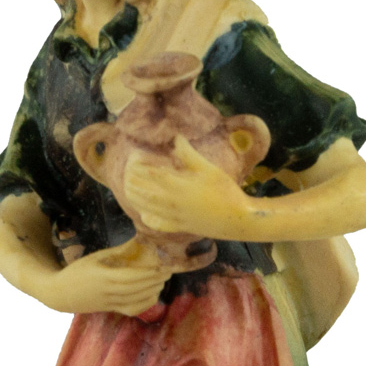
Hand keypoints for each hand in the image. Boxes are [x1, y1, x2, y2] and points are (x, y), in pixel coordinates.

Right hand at [49, 239, 171, 314]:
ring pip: (138, 300)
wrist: (60, 295)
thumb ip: (119, 252)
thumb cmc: (78, 272)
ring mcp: (110, 303)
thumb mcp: (96, 258)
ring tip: (162, 280)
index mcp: (103, 276)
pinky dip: (146, 303)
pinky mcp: (112, 310)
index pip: (131, 277)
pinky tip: (153, 294)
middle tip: (169, 270)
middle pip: (138, 289)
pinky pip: (133, 309)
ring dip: (153, 290)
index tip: (162, 264)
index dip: (148, 273)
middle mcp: (108, 292)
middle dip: (155, 280)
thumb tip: (141, 241)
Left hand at [124, 136, 248, 236]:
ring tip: (129, 187)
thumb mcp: (209, 169)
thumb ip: (189, 155)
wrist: (237, 219)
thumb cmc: (225, 191)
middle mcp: (174, 203)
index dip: (140, 166)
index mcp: (181, 186)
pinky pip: (158, 224)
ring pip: (147, 208)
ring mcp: (175, 217)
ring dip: (135, 197)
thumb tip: (176, 138)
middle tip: (128, 172)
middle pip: (144, 193)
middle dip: (132, 182)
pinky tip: (144, 212)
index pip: (152, 175)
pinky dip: (148, 218)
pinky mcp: (180, 227)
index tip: (135, 157)